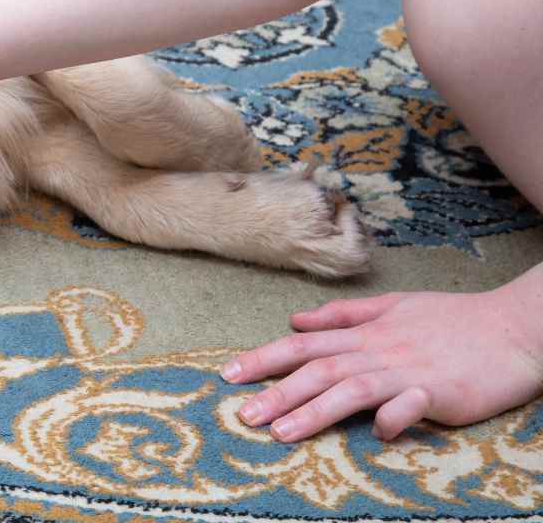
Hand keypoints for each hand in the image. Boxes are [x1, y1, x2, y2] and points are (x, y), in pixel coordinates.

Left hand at [220, 266, 542, 441]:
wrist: (512, 328)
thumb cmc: (452, 319)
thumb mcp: (393, 306)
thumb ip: (343, 315)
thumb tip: (295, 320)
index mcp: (365, 332)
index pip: (303, 344)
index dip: (264, 358)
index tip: (228, 374)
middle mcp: (378, 350)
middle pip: (318, 369)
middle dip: (276, 391)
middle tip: (241, 413)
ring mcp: (408, 371)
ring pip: (351, 388)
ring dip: (314, 410)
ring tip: (280, 432)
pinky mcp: (440, 392)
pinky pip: (411, 406)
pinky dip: (393, 417)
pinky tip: (376, 433)